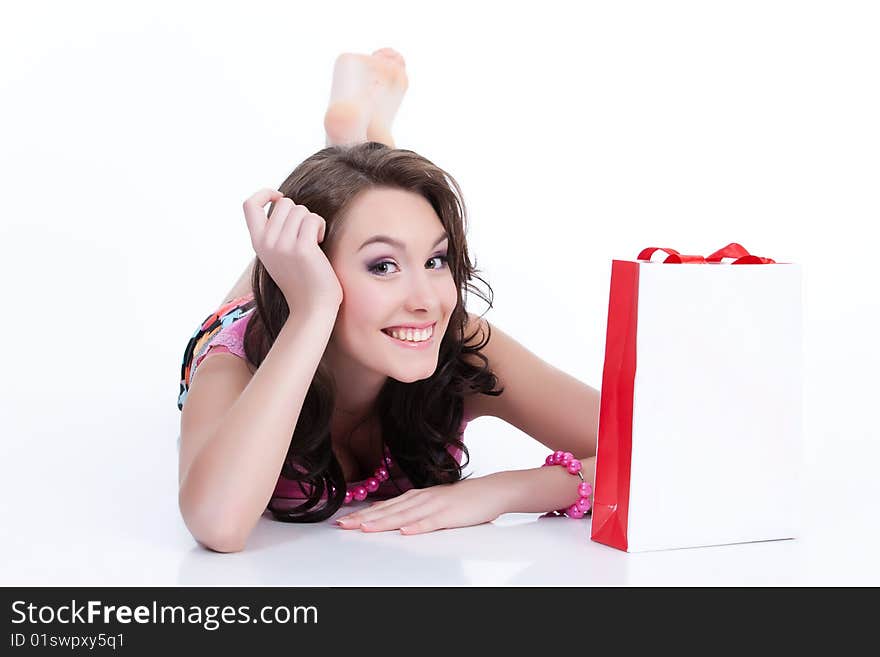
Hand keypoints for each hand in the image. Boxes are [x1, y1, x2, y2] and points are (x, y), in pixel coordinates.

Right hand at [242, 188, 342, 312]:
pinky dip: (320, 227)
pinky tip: (320, 243)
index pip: (249, 205)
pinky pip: (313, 219)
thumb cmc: (300, 280)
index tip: (279, 198)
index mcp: (257, 242)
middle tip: (304, 233)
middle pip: (284, 203)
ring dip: (312, 221)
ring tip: (313, 240)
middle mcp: (266, 242)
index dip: (264, 194)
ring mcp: (283, 245)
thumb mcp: (277, 254)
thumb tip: (282, 204)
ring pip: (300, 210)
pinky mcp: (302, 248)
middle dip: (299, 213)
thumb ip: (275, 232)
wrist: (311, 307)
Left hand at [335, 477, 507, 534]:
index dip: (362, 514)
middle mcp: (422, 499)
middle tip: (343, 526)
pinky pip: (431, 522)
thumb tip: (386, 513)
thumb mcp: (432, 500)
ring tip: (365, 529)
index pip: (384, 506)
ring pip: (404, 516)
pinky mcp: (450, 515)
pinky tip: (405, 532)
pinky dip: (417, 527)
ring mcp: (435, 506)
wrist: (491, 490)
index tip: (343, 520)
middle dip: (364, 519)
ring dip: (384, 522)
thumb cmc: (462, 499)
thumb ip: (410, 507)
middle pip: (388, 511)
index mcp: (416, 496)